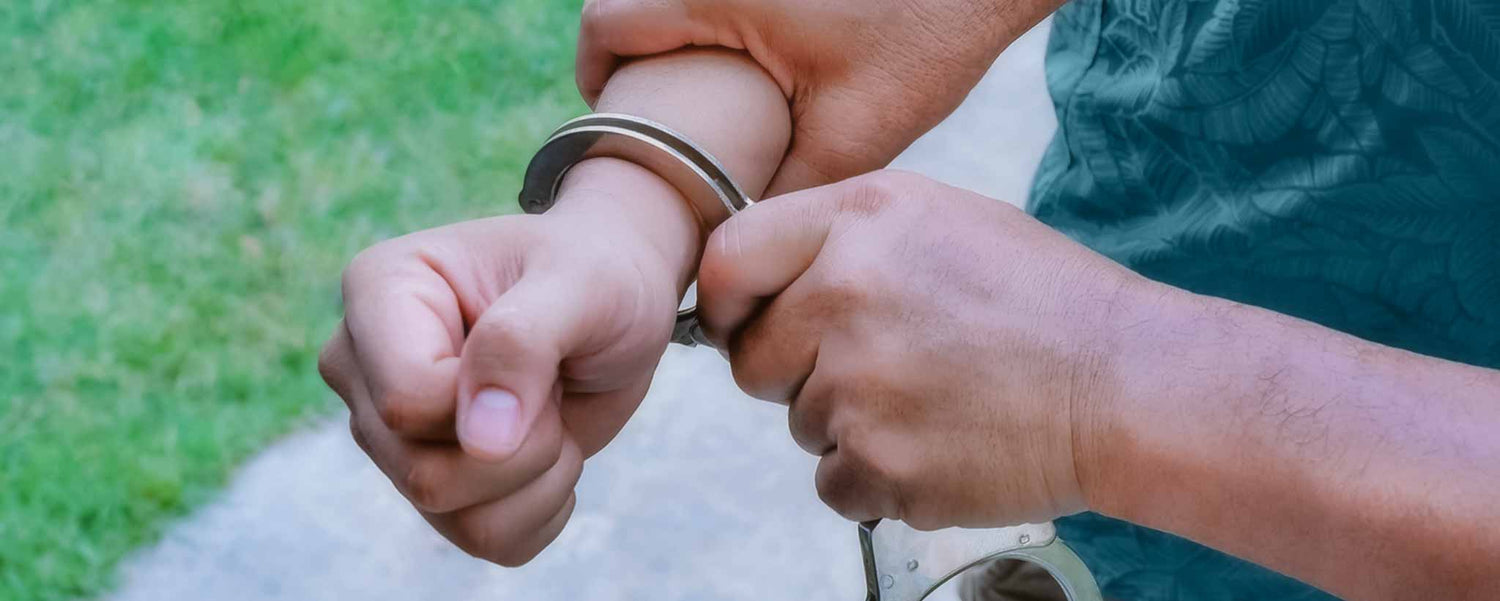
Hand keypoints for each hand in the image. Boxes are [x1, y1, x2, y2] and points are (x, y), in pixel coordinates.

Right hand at [317, 159, 696, 564]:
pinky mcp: (431, 478)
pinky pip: (483, 539)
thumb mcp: (581, 285)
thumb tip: (480, 442)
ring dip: (537, 478)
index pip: (406, 403)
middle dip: (523, 446)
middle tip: (554, 382)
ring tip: (553, 410)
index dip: (493, 405)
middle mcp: (364, 366)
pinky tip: (550, 446)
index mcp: (378, 291)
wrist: (621, 302)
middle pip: (422, 474)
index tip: (546, 355)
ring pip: (452, 517)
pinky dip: (541, 507)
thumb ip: (522, 345)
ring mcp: (389, 430)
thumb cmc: (598, 275)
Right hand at [577, 0, 1057, 194]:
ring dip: (675, 30)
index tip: (619, 117)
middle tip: (663, 108)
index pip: (605, 24)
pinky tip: (756, 52)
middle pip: (630, 0)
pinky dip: (717, 13)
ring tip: (702, 85)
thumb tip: (731, 245)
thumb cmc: (930, 34)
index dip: (595, 76)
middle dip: (632, 54)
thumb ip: (782, 192)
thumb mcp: (854, 132)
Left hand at [696, 171, 1152, 529]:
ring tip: (933, 400)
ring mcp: (858, 385)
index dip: (725, 301)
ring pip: (799, 424)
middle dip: (795, 372)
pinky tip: (939, 444)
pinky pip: (833, 482)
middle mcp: (845, 295)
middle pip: (750, 359)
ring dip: (848, 424)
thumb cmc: (1045, 302)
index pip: (728, 258)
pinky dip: (875, 478)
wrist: (1126, 386)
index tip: (738, 323)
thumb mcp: (940, 219)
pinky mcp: (880, 463)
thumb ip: (841, 237)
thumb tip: (760, 278)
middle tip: (874, 368)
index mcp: (859, 221)